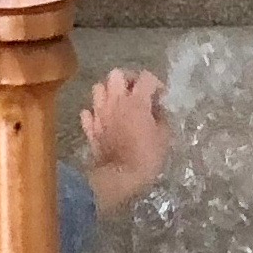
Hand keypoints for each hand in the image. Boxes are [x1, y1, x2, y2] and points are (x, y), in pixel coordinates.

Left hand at [80, 68, 170, 213]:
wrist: (119, 177)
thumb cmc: (146, 157)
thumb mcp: (164, 137)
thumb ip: (162, 118)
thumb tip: (158, 110)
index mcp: (137, 101)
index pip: (146, 77)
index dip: (156, 83)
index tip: (160, 96)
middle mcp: (116, 101)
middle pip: (116, 74)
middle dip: (127, 79)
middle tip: (136, 92)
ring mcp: (100, 113)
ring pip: (98, 88)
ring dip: (108, 92)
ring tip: (118, 103)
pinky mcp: (90, 128)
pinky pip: (88, 112)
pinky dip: (95, 113)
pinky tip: (103, 120)